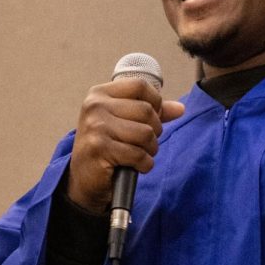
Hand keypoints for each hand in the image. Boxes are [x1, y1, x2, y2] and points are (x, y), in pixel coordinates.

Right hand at [66, 79, 184, 212]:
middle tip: (143, 143)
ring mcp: (96, 127)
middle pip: (147, 110)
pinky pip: (139, 154)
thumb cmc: (107, 147)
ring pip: (146, 133)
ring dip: (150, 149)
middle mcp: (95, 106)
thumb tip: (180, 108)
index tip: (152, 118)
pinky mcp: (99, 149)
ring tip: (140, 155)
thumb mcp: (126, 123)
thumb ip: (153, 112)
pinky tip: (136, 166)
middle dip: (154, 131)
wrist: (84, 178)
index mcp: (100, 94)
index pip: (140, 86)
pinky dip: (144, 164)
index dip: (155, 102)